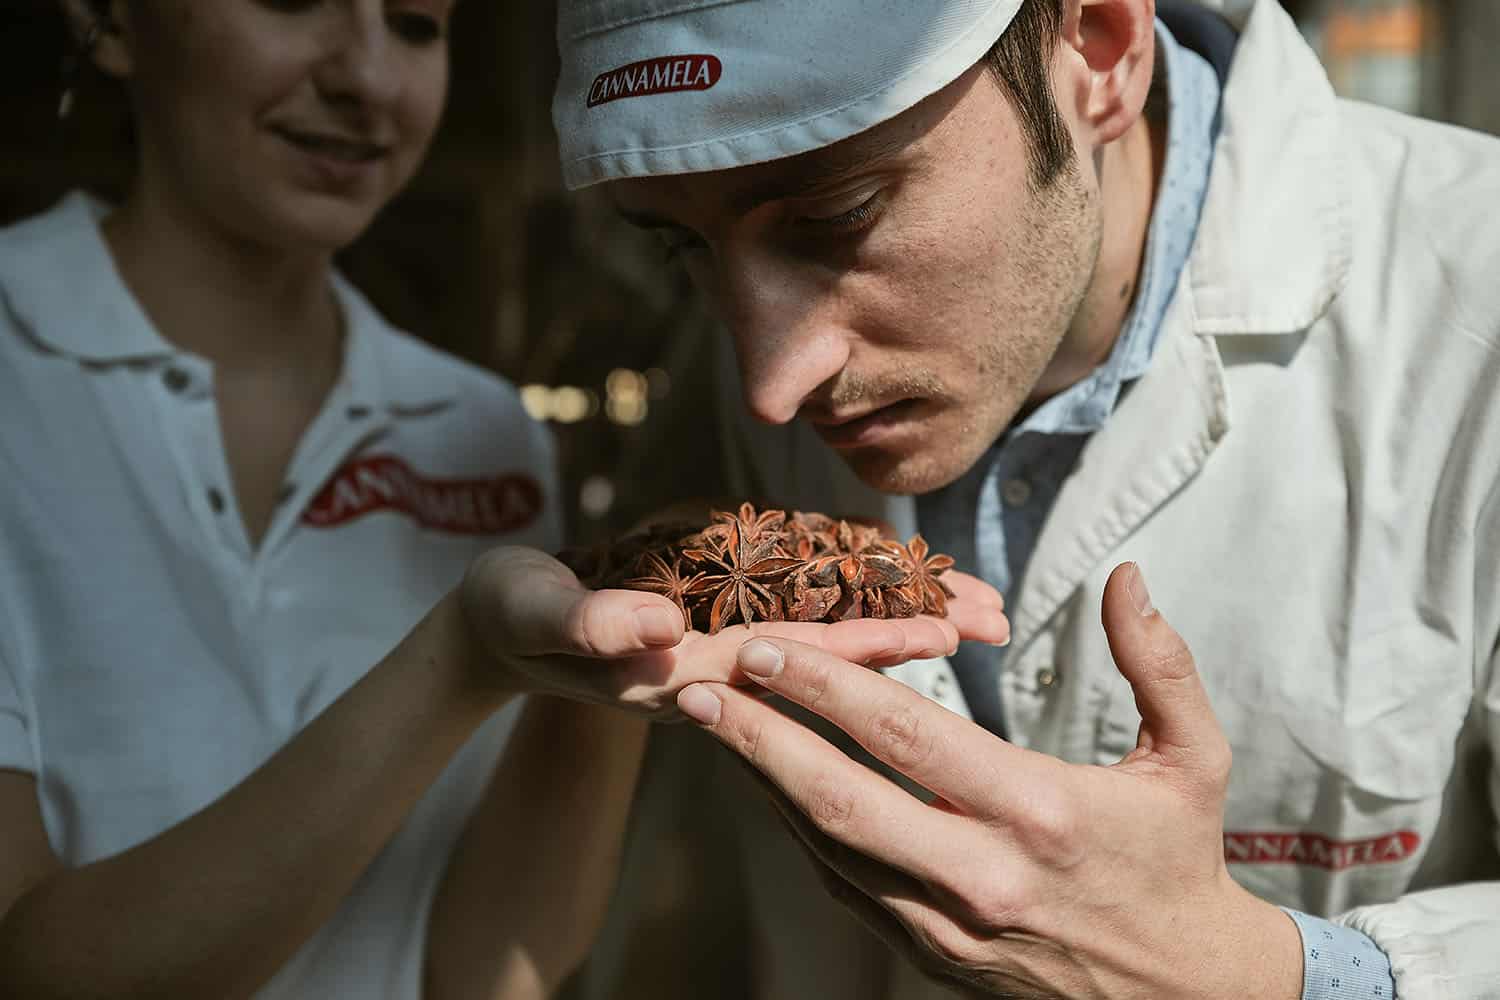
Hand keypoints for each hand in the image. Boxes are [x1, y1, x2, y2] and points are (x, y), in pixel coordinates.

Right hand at [455, 546, 1008, 719]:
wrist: (507, 630)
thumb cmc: (514, 620)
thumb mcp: (536, 614)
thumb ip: (587, 624)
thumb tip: (653, 625)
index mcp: (687, 670)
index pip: (794, 660)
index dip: (868, 645)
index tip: (940, 636)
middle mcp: (721, 662)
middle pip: (832, 649)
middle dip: (911, 630)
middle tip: (995, 619)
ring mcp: (726, 644)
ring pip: (827, 626)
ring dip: (898, 614)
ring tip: (974, 608)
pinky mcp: (723, 617)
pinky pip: (801, 604)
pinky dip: (855, 592)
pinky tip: (901, 586)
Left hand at [676, 563, 1303, 998]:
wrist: (1183, 996)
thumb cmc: (1179, 862)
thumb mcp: (1196, 758)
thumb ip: (1159, 663)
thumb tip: (1127, 575)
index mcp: (1040, 813)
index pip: (907, 736)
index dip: (825, 688)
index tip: (767, 647)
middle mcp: (981, 875)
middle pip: (839, 799)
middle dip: (760, 737)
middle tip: (704, 686)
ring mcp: (946, 926)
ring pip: (827, 847)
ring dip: (761, 783)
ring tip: (714, 726)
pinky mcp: (929, 956)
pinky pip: (845, 886)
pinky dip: (798, 831)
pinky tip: (768, 784)